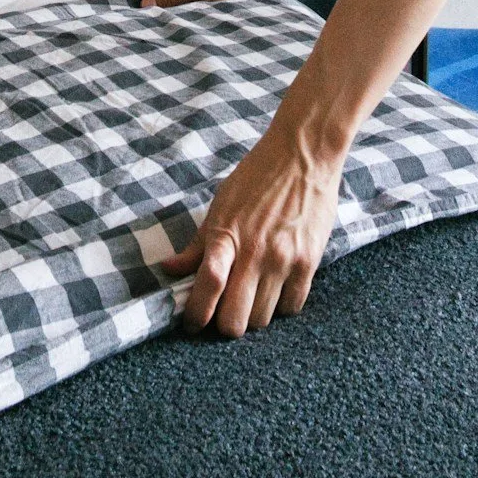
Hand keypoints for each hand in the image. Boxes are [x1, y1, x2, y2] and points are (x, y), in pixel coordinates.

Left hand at [166, 116, 344, 335]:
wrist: (304, 153)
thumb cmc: (258, 175)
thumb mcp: (221, 203)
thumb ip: (198, 243)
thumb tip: (168, 269)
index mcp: (227, 235)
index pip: (207, 286)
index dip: (195, 314)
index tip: (192, 323)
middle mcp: (255, 252)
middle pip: (235, 320)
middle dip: (225, 324)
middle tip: (225, 312)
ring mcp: (284, 260)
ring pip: (263, 319)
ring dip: (254, 314)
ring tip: (252, 296)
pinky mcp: (309, 262)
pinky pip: (292, 307)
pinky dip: (281, 306)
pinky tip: (276, 288)